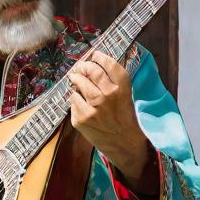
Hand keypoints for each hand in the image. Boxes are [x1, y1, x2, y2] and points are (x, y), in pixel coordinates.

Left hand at [67, 50, 149, 181]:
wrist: (124, 144)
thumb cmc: (124, 118)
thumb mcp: (126, 96)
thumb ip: (113, 81)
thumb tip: (93, 64)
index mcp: (122, 88)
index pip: (108, 64)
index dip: (99, 56)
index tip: (94, 55)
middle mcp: (107, 96)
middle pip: (90, 70)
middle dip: (83, 66)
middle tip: (81, 67)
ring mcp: (93, 108)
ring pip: (78, 83)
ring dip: (76, 79)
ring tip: (76, 80)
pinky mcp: (81, 119)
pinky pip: (72, 100)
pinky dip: (75, 97)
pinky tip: (80, 101)